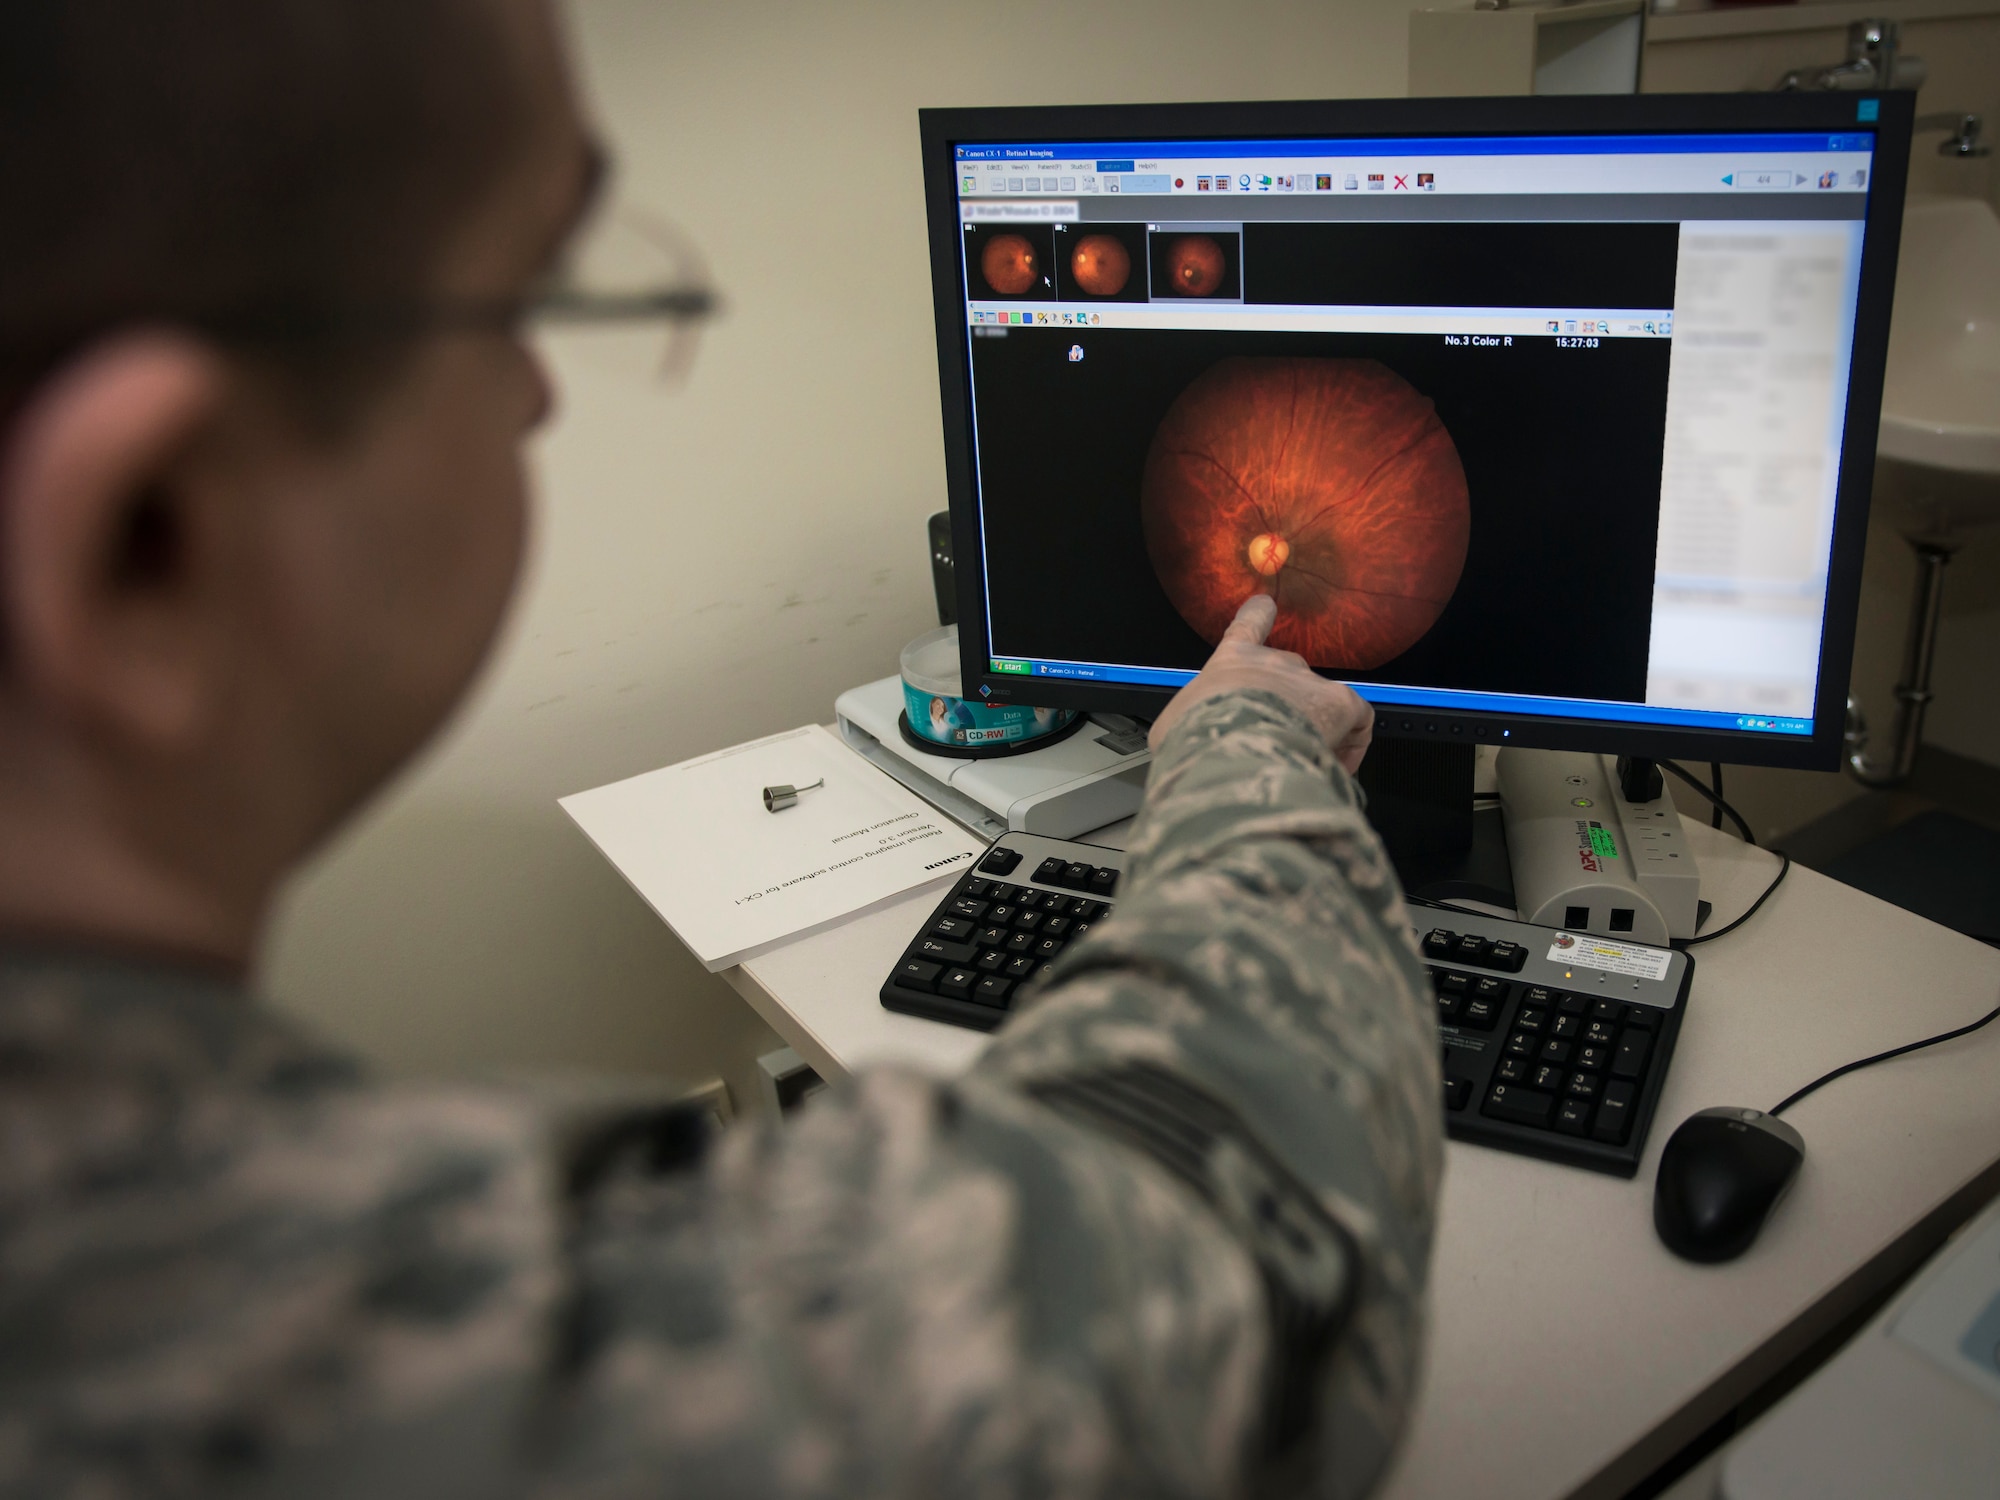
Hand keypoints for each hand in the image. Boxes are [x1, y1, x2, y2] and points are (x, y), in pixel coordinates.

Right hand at [1148, 595, 1373, 774]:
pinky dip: (1351, 743)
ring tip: (1306, 761)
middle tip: (1276, 739)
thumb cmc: (1197, 738)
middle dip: (1288, 705)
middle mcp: (1275, 663)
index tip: (1264, 605)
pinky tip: (1337, 765)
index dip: (1258, 615)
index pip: (1248, 625)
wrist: (1229, 749)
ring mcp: (1310, 681)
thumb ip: (1190, 722)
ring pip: (1322, 702)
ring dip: (1316, 729)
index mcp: (1232, 661)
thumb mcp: (1175, 725)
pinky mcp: (1339, 704)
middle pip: (1291, 674)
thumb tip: (1187, 740)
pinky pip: (1357, 721)